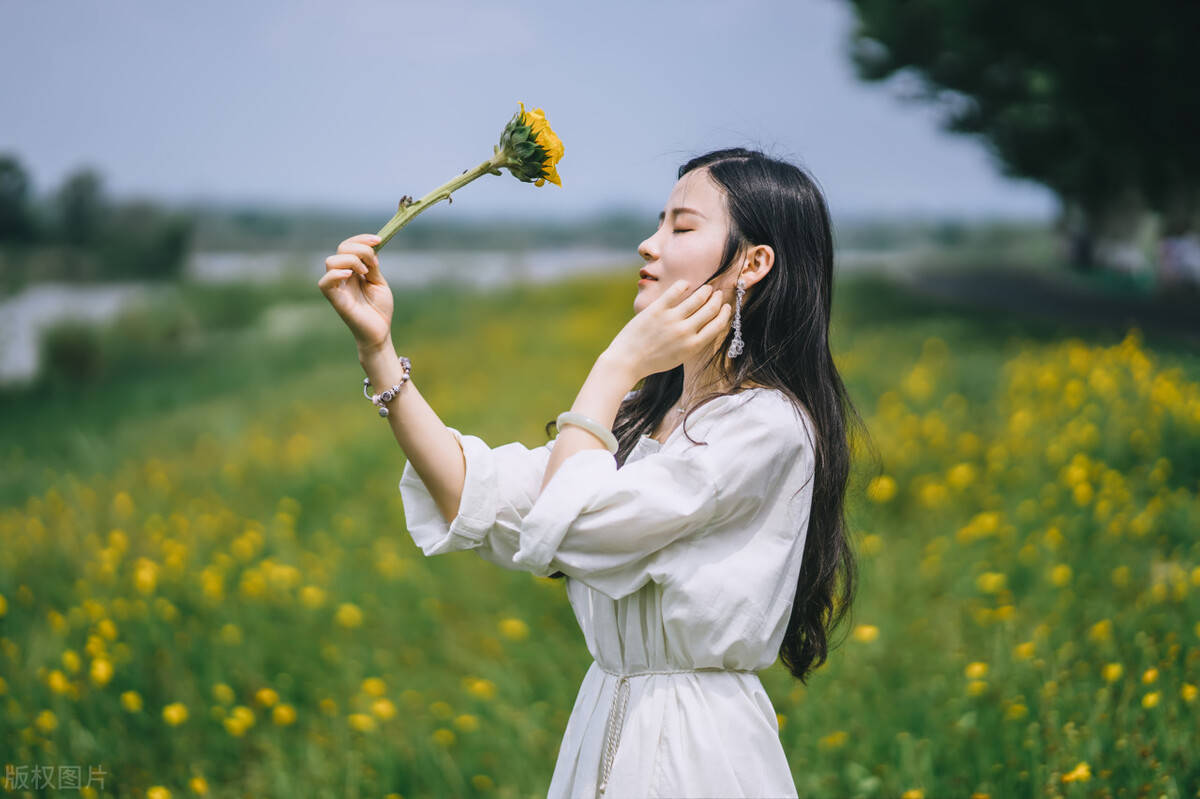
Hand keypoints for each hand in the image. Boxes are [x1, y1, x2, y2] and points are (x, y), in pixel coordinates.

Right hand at [317, 233, 393, 351]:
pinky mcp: (335, 300)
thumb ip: (372, 266)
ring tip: (365, 273)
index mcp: (352, 270)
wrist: (380, 332)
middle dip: (360, 248)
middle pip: (341, 249)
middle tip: (374, 262)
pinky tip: (351, 276)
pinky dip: (336, 274)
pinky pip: (325, 283)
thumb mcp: (378, 283)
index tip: (379, 241)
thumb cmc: (379, 309)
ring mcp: (337, 287)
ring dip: (351, 260)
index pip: (348, 246)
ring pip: (331, 261)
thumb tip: (370, 248)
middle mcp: (342, 276)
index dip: (362, 239)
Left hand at [603, 279, 732, 380]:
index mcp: (693, 346)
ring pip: (697, 298)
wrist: (628, 361)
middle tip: (718, 294)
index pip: (718, 325)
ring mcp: (671, 319)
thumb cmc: (652, 361)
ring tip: (707, 288)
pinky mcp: (657, 310)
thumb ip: (693, 343)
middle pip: (711, 309)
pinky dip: (683, 285)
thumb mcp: (679, 357)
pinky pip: (675, 292)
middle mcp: (685, 332)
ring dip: (705, 291)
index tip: (725, 307)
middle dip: (718, 299)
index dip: (725, 313)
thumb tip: (704, 326)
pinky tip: (685, 284)